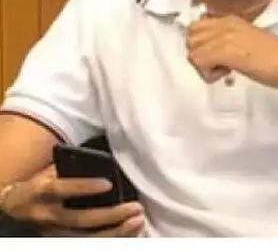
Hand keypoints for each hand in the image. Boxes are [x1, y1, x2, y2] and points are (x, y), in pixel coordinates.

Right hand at [2, 165, 143, 236]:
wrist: (15, 207)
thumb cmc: (40, 183)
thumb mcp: (49, 171)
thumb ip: (69, 167)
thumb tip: (101, 160)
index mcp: (42, 191)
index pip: (61, 189)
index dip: (84, 187)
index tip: (108, 184)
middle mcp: (47, 215)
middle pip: (79, 220)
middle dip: (110, 216)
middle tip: (135, 207)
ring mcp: (54, 232)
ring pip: (85, 239)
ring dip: (114, 232)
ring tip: (137, 221)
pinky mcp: (61, 241)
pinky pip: (87, 244)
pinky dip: (110, 239)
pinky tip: (129, 231)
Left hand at [187, 15, 277, 89]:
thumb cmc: (276, 57)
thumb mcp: (247, 41)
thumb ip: (229, 41)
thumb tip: (213, 53)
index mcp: (230, 20)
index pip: (197, 27)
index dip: (201, 45)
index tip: (216, 58)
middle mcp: (225, 23)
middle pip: (191, 37)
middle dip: (200, 55)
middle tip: (218, 66)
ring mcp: (224, 35)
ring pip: (193, 50)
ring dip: (204, 66)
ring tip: (225, 70)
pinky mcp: (225, 51)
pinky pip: (200, 61)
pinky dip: (209, 74)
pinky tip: (227, 74)